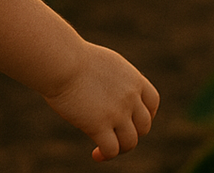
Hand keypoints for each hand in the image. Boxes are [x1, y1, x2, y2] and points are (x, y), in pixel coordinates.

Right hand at [42, 43, 158, 161]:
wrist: (61, 61)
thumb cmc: (73, 58)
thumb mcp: (105, 63)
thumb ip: (116, 79)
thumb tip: (113, 93)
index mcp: (134, 79)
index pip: (152, 102)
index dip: (147, 114)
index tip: (134, 120)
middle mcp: (130, 97)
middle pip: (143, 126)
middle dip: (132, 133)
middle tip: (115, 135)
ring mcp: (117, 112)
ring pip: (130, 142)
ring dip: (120, 148)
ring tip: (104, 150)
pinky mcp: (99, 125)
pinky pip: (112, 150)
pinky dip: (105, 155)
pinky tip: (96, 154)